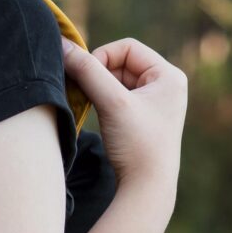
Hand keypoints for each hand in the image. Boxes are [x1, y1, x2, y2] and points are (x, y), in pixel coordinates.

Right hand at [59, 36, 185, 191]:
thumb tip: (62, 43)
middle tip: (85, 93)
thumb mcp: (112, 102)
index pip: (127, 47)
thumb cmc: (137, 145)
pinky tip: (99, 116)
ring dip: (99, 89)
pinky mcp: (143, 117)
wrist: (147, 188)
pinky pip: (117, 96)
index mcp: (169, 76)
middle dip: (99, 76)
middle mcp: (166, 85)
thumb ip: (87, 70)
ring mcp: (155, 102)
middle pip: (121, 62)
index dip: (102, 57)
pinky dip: (103, 101)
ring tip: (94, 107)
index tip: (88, 79)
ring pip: (116, 80)